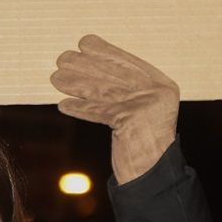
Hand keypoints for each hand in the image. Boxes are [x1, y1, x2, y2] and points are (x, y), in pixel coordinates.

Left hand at [51, 35, 180, 183]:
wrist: (153, 178)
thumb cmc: (144, 145)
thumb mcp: (141, 112)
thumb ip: (127, 92)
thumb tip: (95, 66)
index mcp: (165, 87)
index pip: (130, 63)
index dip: (106, 52)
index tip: (84, 43)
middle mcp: (159, 95)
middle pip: (115, 75)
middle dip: (85, 65)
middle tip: (61, 58)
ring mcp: (148, 108)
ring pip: (105, 91)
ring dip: (77, 84)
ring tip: (56, 78)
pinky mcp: (133, 123)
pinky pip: (100, 112)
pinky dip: (81, 108)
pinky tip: (64, 105)